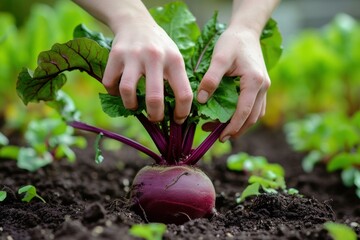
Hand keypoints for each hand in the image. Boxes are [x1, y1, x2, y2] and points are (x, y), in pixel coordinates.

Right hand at [103, 20, 192, 123]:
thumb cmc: (159, 46)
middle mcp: (154, 57)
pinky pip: (110, 83)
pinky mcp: (115, 55)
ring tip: (135, 107)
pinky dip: (113, 93)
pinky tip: (119, 92)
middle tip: (155, 118)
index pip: (183, 93)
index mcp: (174, 60)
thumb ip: (177, 80)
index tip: (178, 119)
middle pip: (154, 97)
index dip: (182, 112)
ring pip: (128, 91)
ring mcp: (133, 55)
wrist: (136, 22)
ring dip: (131, 105)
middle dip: (155, 115)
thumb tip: (179, 111)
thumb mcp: (175, 57)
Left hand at [197, 27, 269, 141]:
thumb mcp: (219, 57)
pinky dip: (245, 116)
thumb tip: (202, 100)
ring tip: (222, 130)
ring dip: (241, 125)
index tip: (220, 137)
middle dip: (236, 130)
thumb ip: (211, 79)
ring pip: (255, 114)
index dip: (232, 127)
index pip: (244, 111)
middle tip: (219, 137)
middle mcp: (263, 87)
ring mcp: (264, 87)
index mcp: (254, 82)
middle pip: (252, 117)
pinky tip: (231, 117)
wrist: (246, 31)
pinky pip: (256, 107)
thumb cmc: (232, 41)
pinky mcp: (261, 86)